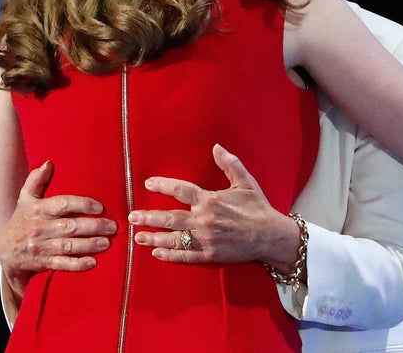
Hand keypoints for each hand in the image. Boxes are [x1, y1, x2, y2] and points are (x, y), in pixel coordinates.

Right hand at [0, 160, 117, 297]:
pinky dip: (77, 264)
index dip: (82, 205)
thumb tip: (48, 163)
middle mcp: (40, 228)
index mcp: (38, 209)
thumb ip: (36, 180)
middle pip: (70, 227)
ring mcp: (41, 247)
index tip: (99, 207)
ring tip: (107, 242)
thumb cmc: (22, 219)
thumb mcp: (25, 198)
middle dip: (93, 226)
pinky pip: (62, 264)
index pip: (63, 204)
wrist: (4, 249)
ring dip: (90, 245)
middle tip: (113, 226)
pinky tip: (92, 262)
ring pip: (69, 246)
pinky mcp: (43, 262)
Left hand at [128, 144, 298, 268]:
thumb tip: (216, 147)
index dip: (162, 185)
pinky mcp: (210, 255)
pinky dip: (169, 255)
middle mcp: (204, 220)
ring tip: (137, 237)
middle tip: (131, 217)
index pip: (180, 190)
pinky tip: (156, 253)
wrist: (271, 236)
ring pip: (174, 238)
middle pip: (170, 218)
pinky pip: (185, 256)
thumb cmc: (258, 207)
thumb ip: (229, 164)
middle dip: (148, 217)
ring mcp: (206, 239)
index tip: (148, 183)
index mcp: (210, 200)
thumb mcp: (245, 182)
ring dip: (153, 237)